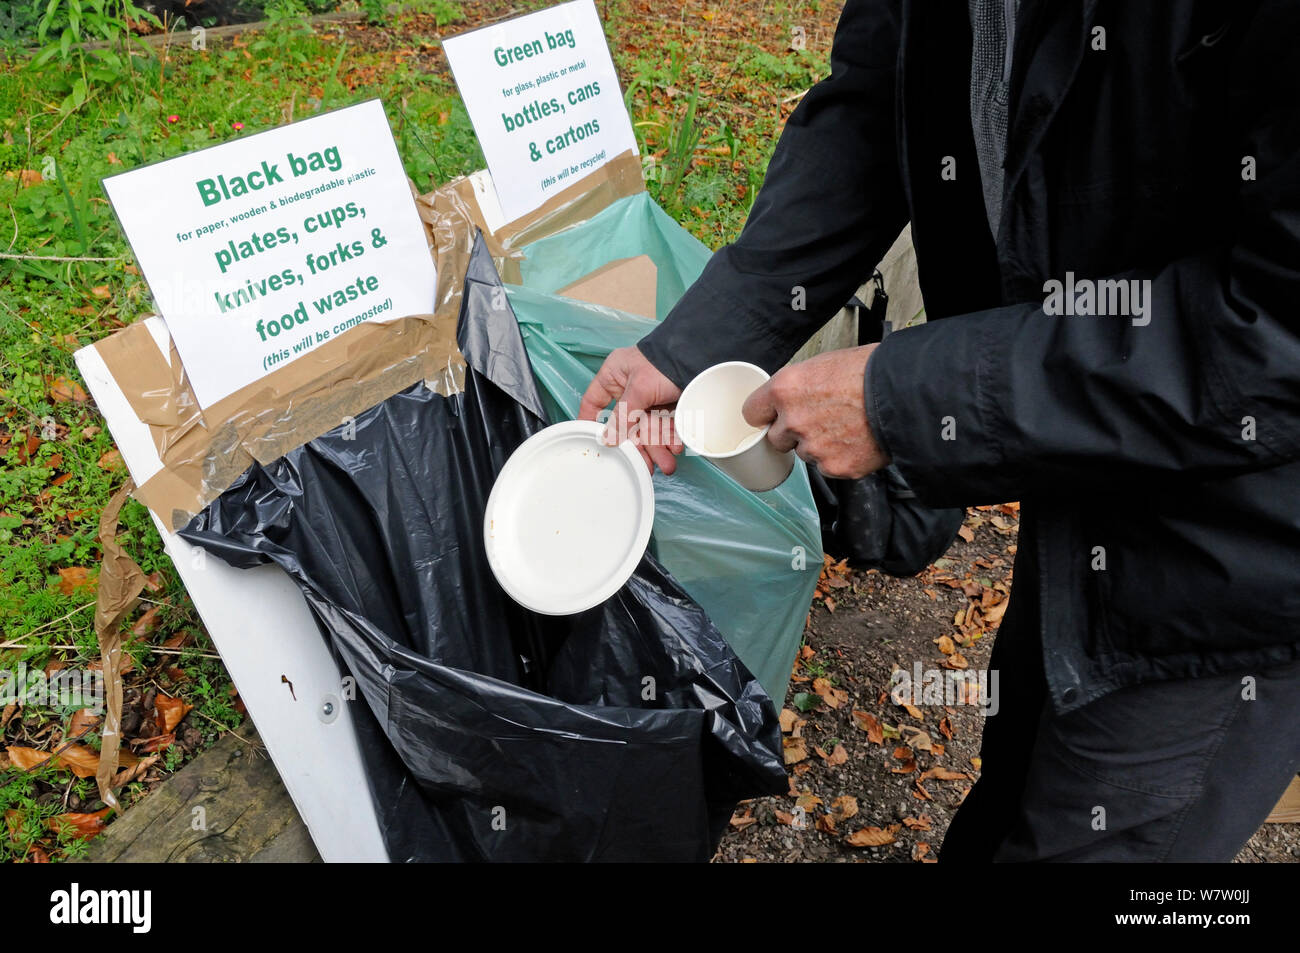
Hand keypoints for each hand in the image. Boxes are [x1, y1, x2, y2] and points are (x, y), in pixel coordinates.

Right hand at [577, 344, 683, 473]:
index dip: (590, 422)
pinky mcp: (668, 405)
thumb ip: (622, 416)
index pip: (594, 401)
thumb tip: (607, 440)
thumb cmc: (665, 361)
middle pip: (626, 425)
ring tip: (667, 465)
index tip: (591, 443)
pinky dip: (670, 439)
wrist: (701, 358)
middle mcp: (630, 389)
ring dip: (658, 448)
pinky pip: (665, 428)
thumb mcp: (639, 388)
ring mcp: (649, 398)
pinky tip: (675, 448)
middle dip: (638, 446)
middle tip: (644, 465)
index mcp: (615, 376)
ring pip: (648, 429)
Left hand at [742, 345, 889, 478]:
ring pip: (805, 453)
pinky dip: (840, 458)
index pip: (751, 412)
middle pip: (776, 438)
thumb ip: (797, 387)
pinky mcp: (835, 467)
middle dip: (793, 432)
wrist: (905, 393)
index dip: (765, 414)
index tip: (771, 417)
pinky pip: (828, 467)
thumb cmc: (869, 372)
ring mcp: (813, 447)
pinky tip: (857, 440)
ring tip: (846, 427)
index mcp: (785, 389)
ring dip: (819, 445)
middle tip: (820, 420)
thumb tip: (788, 399)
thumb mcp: (823, 364)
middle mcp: (793, 420)